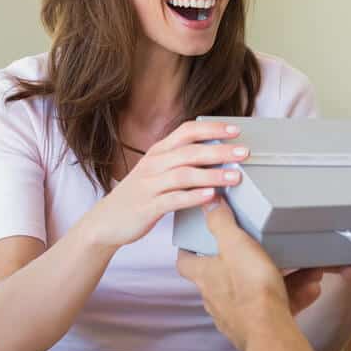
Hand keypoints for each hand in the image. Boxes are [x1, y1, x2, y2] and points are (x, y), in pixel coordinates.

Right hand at [80, 121, 249, 249]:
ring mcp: (149, 186)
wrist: (105, 221)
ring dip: (212, 174)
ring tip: (235, 176)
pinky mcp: (148, 207)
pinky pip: (173, 200)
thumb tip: (219, 153)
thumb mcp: (158, 170)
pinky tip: (211, 196)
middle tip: (244, 152)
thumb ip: (182, 160)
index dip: (212, 128)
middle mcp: (154, 164)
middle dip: (220, 150)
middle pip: (190, 151)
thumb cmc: (140, 194)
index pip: (187, 131)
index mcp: (158, 152)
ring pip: (184, 174)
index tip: (236, 129)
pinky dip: (194, 197)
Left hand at [177, 202, 323, 350]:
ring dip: (278, 279)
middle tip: (260, 249)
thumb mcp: (236, 244)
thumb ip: (221, 222)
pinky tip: (311, 287)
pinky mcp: (256, 327)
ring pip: (255, 291)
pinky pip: (274, 306)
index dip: (190, 249)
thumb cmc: (250, 287)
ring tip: (303, 268)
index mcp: (206, 276)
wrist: (270, 331)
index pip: (186, 261)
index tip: (198, 239)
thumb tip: (208, 204)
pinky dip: (293, 296)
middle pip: (225, 276)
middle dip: (244, 262)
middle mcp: (216, 298)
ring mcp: (235, 315)